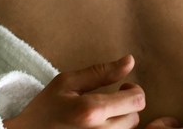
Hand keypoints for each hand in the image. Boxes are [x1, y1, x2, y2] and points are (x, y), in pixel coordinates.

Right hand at [4, 54, 145, 128]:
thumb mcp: (68, 81)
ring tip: (101, 116)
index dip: (133, 90)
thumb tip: (130, 61)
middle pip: (135, 118)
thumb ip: (101, 72)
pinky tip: (98, 127)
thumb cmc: (45, 108)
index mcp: (92, 110)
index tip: (121, 87)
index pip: (136, 101)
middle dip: (126, 106)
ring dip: (121, 121)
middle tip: (109, 101)